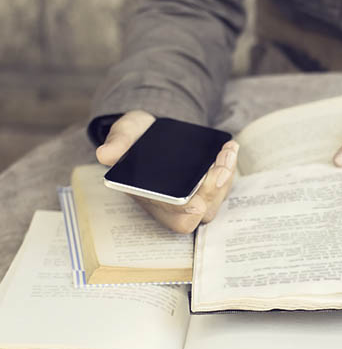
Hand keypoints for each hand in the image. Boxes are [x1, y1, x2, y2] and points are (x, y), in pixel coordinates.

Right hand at [96, 110, 237, 233]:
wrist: (152, 131)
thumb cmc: (137, 137)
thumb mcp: (126, 133)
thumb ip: (119, 142)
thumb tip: (104, 153)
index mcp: (152, 200)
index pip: (176, 218)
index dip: (188, 209)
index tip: (197, 196)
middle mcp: (175, 205)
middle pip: (204, 212)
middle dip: (215, 190)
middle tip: (219, 166)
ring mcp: (195, 197)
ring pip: (218, 199)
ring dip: (226, 175)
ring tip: (225, 151)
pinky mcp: (209, 186)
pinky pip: (225, 185)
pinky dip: (229, 167)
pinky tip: (228, 147)